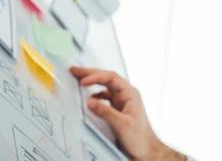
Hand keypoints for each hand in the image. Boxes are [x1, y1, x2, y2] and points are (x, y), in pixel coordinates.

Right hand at [70, 67, 184, 160]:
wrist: (147, 150)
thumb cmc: (140, 138)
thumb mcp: (122, 124)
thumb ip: (106, 112)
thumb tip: (90, 102)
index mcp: (130, 93)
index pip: (111, 78)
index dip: (96, 77)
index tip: (83, 81)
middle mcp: (126, 94)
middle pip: (106, 78)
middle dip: (90, 73)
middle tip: (75, 70)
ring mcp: (121, 101)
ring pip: (104, 86)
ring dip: (92, 82)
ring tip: (78, 78)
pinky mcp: (117, 109)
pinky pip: (104, 97)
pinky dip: (95, 95)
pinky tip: (88, 97)